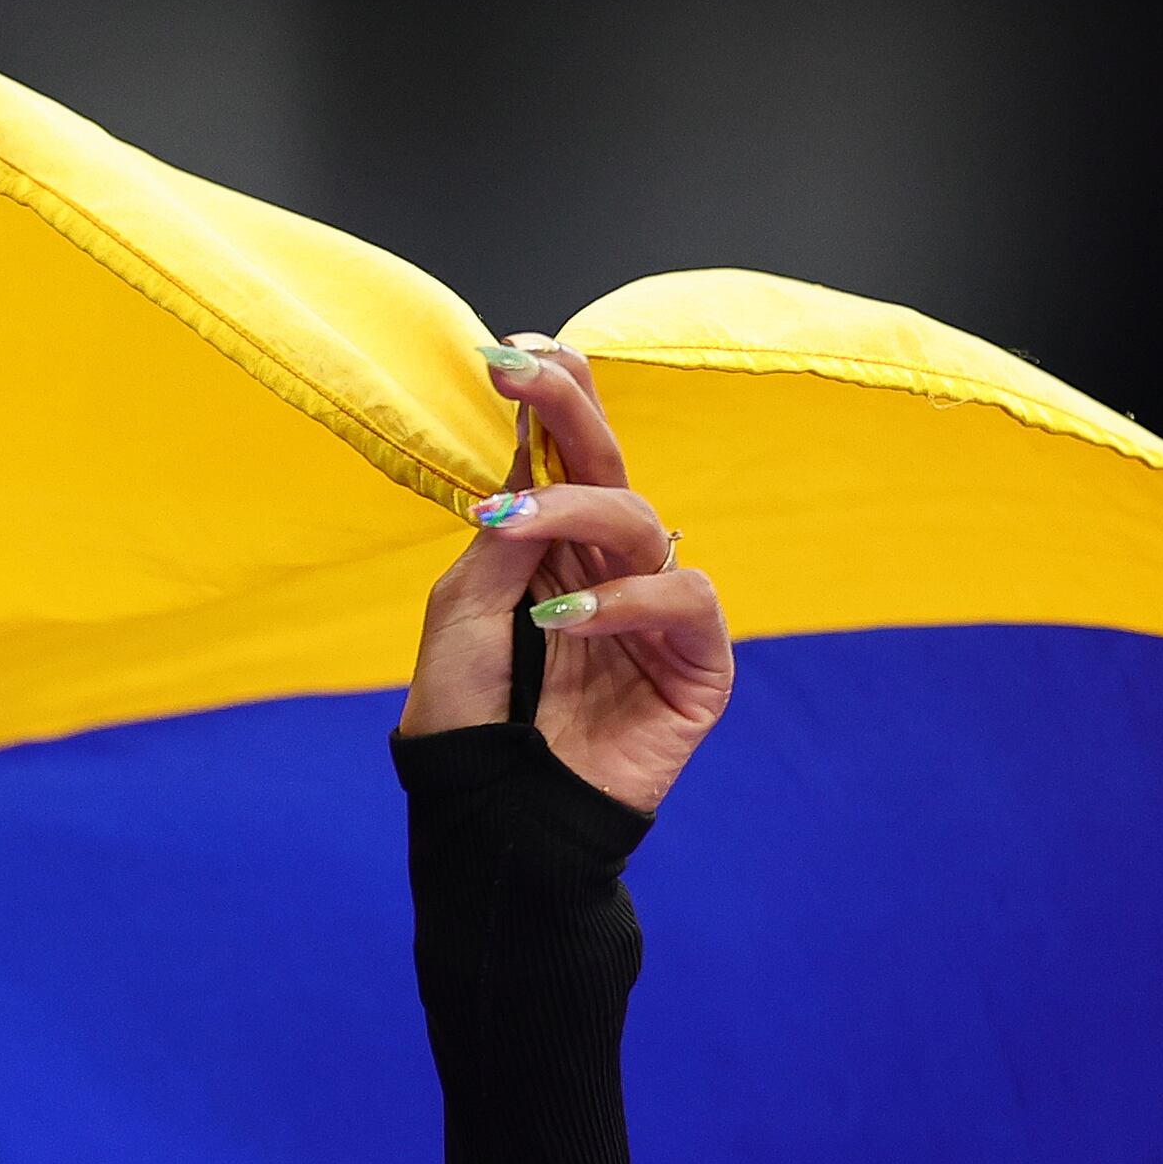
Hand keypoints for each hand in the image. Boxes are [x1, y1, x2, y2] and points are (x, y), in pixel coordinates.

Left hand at [398, 338, 730, 814]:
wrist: (493, 813)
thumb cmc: (471, 717)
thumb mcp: (465, 612)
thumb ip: (505, 535)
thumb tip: (533, 458)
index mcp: (553, 550)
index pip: (565, 458)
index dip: (553, 399)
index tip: (513, 350)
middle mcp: (610, 567)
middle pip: (608, 469)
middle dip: (570, 410)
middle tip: (524, 369)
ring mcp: (656, 612)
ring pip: (643, 522)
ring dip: (573, 514)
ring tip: (507, 532)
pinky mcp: (697, 663)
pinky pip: (684, 599)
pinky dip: (626, 598)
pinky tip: (565, 616)